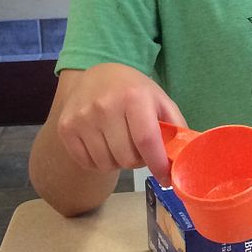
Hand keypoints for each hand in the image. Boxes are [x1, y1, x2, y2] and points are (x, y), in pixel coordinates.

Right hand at [53, 63, 185, 184]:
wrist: (98, 75)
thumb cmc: (134, 91)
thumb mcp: (160, 101)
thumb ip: (176, 127)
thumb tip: (185, 158)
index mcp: (133, 97)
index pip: (146, 140)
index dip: (157, 163)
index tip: (165, 177)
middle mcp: (104, 106)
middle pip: (126, 157)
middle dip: (138, 161)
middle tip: (139, 149)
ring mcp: (82, 118)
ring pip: (106, 164)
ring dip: (118, 162)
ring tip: (121, 144)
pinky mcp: (65, 128)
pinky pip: (87, 163)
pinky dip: (99, 161)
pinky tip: (104, 145)